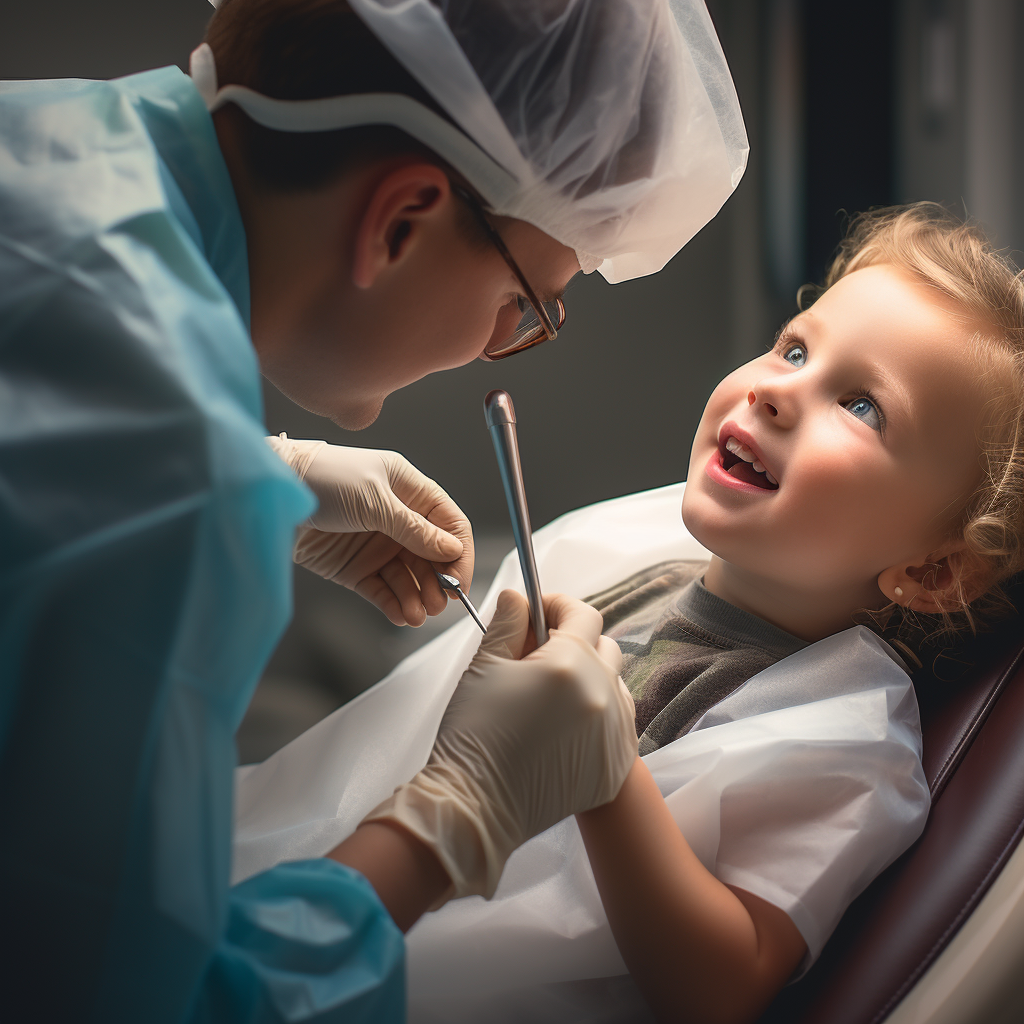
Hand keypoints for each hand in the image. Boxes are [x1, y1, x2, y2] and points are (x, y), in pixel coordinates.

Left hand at [268, 436, 473, 625]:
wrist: (275, 494)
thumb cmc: (325, 478)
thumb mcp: (376, 499)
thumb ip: (415, 529)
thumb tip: (452, 549)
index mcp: (411, 492)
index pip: (450, 525)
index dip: (460, 553)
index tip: (460, 580)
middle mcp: (400, 520)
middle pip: (433, 558)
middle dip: (438, 582)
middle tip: (439, 603)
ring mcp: (379, 545)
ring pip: (409, 578)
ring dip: (417, 597)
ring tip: (418, 614)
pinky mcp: (357, 568)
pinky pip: (383, 590)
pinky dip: (394, 604)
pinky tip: (402, 615)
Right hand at [363, 590, 637, 902]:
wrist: (477, 808)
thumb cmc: (473, 734)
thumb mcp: (484, 666)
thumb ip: (508, 623)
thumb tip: (518, 597)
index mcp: (570, 664)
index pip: (583, 613)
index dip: (558, 606)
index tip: (539, 613)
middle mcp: (603, 694)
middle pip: (604, 646)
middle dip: (575, 642)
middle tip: (539, 656)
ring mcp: (615, 733)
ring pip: (616, 686)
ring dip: (591, 679)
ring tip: (553, 696)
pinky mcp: (616, 766)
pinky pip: (620, 726)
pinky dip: (599, 718)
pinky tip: (566, 728)